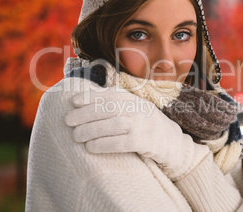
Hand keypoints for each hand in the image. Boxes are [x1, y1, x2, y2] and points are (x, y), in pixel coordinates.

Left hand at [65, 87, 208, 179]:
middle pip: (109, 108)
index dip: (91, 96)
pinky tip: (91, 147)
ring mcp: (144, 125)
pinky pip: (122, 142)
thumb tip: (89, 100)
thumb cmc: (148, 127)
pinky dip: (104, 144)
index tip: (73, 101)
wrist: (174, 144)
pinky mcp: (146, 142)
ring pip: (114, 124)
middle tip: (68, 120)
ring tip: (76, 135)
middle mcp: (140, 109)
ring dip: (92, 129)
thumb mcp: (137, 110)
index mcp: (136, 100)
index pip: (111, 94)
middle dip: (86, 113)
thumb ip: (119, 104)